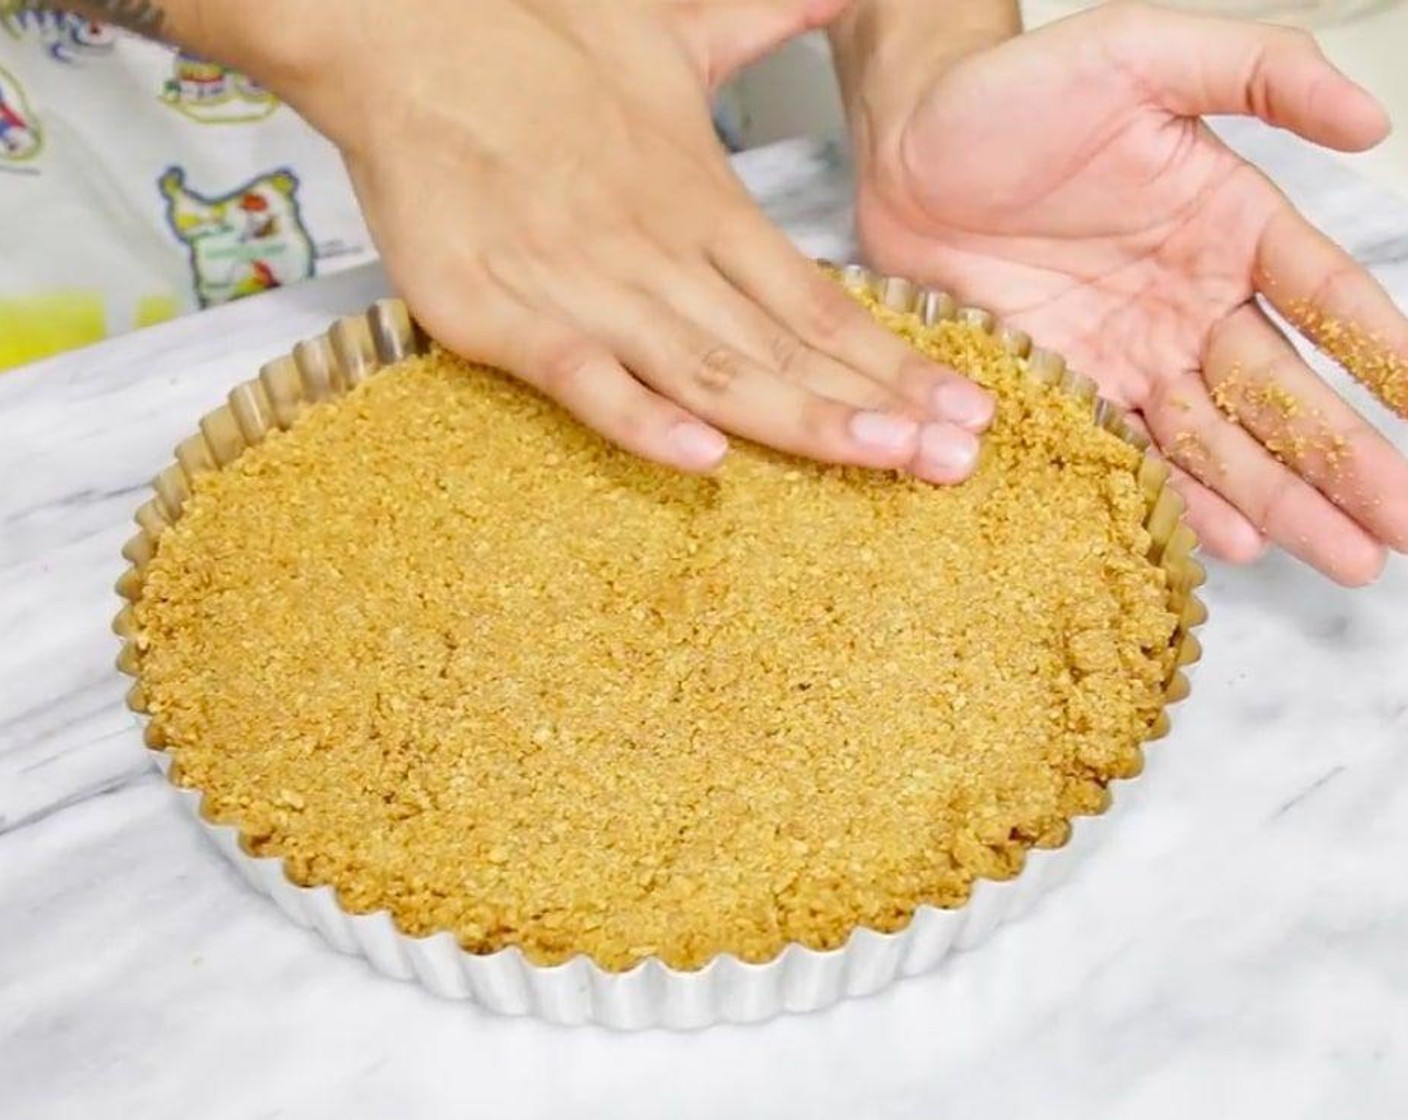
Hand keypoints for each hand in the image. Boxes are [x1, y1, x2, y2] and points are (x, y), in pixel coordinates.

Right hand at [243, 0, 993, 483]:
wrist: (405, 37)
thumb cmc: (530, 45)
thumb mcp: (672, 34)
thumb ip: (767, 24)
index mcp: (703, 202)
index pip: (818, 300)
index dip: (892, 360)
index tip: (958, 408)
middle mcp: (662, 254)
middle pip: (785, 349)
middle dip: (876, 410)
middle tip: (954, 460)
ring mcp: (587, 288)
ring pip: (711, 368)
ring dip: (798, 420)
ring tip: (879, 459)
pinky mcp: (504, 315)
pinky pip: (584, 377)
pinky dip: (641, 415)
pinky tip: (702, 455)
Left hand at [848, 1, 1407, 584]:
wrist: (907, 144)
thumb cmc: (1017, 89)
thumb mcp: (1143, 52)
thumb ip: (1257, 73)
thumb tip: (1372, 120)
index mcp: (1230, 226)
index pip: (1328, 298)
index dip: (1383, 355)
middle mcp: (1190, 303)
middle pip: (1283, 393)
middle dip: (1347, 461)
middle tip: (1400, 527)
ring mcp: (1129, 355)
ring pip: (1220, 440)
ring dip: (1282, 501)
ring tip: (1346, 557)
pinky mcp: (1062, 390)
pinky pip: (1129, 453)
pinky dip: (1178, 499)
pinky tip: (1231, 542)